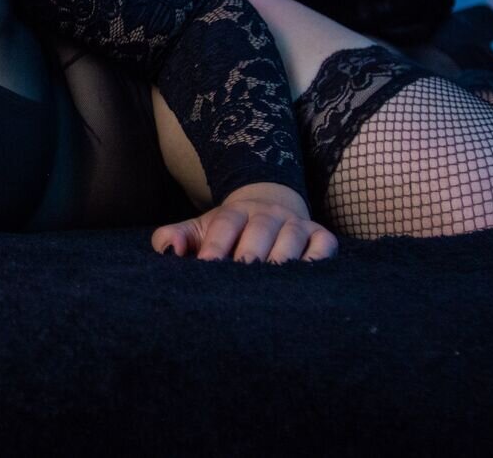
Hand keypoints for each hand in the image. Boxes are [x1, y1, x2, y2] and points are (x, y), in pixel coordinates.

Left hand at [151, 182, 337, 263]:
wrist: (268, 208)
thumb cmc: (228, 231)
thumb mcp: (198, 229)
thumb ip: (174, 237)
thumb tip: (168, 251)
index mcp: (235, 212)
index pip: (225, 225)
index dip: (216, 244)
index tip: (207, 265)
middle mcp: (268, 214)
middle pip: (261, 229)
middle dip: (251, 252)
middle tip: (240, 275)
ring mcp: (295, 224)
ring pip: (292, 237)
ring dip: (283, 258)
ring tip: (272, 283)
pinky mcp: (320, 235)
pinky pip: (324, 245)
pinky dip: (319, 258)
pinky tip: (307, 276)